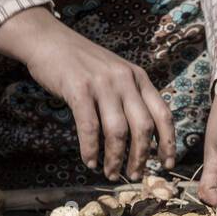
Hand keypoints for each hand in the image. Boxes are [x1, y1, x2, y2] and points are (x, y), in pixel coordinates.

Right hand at [0, 7, 175, 179]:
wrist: (48, 39)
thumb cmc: (82, 63)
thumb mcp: (116, 74)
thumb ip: (130, 98)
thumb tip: (141, 138)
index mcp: (139, 78)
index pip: (163, 114)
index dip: (168, 143)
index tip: (167, 165)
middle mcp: (125, 80)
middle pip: (143, 127)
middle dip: (141, 157)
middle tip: (136, 176)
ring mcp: (102, 84)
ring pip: (117, 131)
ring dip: (116, 158)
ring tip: (111, 174)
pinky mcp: (79, 89)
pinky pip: (90, 127)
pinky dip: (91, 149)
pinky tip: (90, 162)